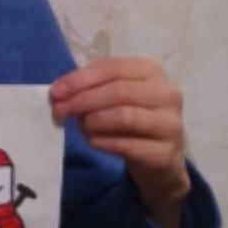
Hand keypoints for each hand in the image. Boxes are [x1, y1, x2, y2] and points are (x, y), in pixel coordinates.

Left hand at [50, 58, 189, 227]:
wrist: (160, 159)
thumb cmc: (132, 119)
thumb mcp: (115, 97)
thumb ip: (91, 88)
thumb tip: (59, 92)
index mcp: (152, 71)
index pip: (112, 67)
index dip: (81, 79)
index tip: (56, 92)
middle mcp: (167, 93)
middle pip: (119, 91)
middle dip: (83, 100)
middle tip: (60, 111)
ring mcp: (170, 124)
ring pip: (124, 117)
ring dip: (93, 122)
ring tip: (81, 127)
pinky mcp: (166, 153)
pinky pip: (127, 145)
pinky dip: (103, 142)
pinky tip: (92, 141)